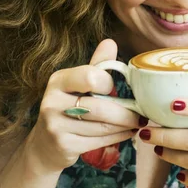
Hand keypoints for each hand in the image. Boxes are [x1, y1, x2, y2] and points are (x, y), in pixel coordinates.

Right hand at [26, 40, 144, 171]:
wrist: (45, 144)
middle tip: (141, 114)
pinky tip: (127, 133)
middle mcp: (53, 102)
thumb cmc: (68, 109)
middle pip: (100, 107)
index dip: (108, 83)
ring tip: (137, 123)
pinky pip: (99, 141)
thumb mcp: (77, 85)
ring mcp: (56, 126)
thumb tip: (110, 42)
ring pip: (102, 127)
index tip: (116, 88)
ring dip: (125, 126)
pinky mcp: (64, 145)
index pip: (89, 77)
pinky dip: (118, 137)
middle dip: (126, 113)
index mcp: (58, 81)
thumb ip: (95, 66)